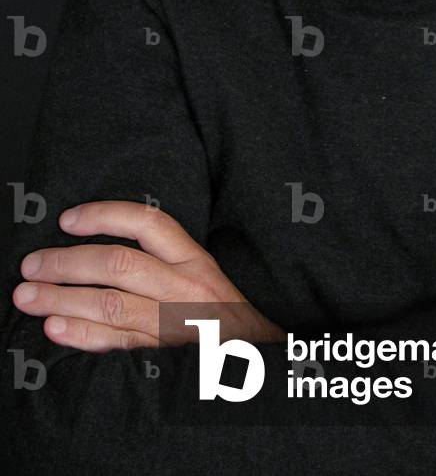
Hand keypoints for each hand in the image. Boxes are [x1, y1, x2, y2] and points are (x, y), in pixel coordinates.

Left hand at [12, 200, 285, 351]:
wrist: (264, 363)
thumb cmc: (227, 316)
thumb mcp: (206, 277)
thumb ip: (166, 261)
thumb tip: (104, 247)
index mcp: (196, 260)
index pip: (148, 223)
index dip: (104, 216)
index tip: (67, 219)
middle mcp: (186, 287)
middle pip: (119, 264)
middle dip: (68, 263)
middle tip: (31, 265)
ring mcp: (176, 323)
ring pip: (112, 304)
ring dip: (63, 299)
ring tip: (28, 297)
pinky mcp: (167, 356)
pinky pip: (119, 344)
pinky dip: (83, 337)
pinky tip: (55, 329)